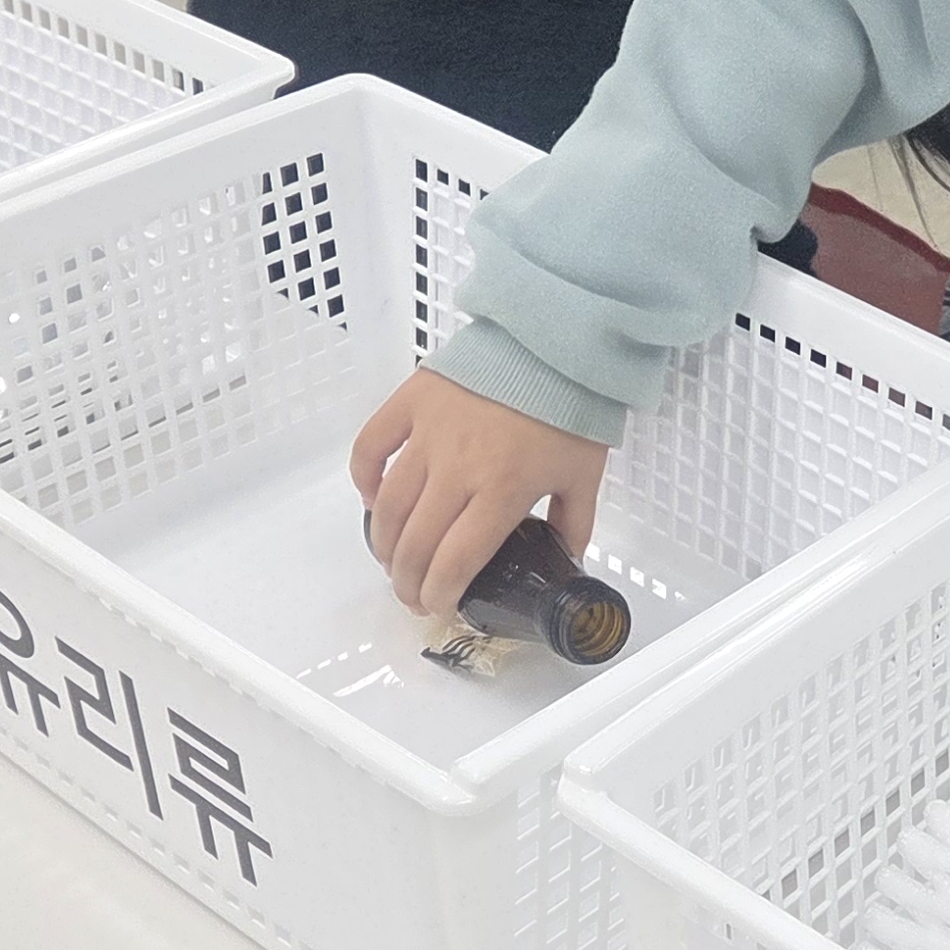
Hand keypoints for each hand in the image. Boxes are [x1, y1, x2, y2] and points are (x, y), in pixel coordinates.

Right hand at [351, 369, 610, 618]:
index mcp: (502, 492)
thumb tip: (564, 559)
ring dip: (384, 543)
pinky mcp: (411, 401)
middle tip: (411, 594)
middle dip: (407, 582)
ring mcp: (428, 435)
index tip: (437, 608)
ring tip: (392, 560)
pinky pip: (370, 446)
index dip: (439, 595)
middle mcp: (457, 469)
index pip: (455, 562)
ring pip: (389, 505)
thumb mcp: (584, 476)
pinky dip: (364, 477)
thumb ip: (572, 524)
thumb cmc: (572, 408)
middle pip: (416, 544)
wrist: (556, 340)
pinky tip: (373, 498)